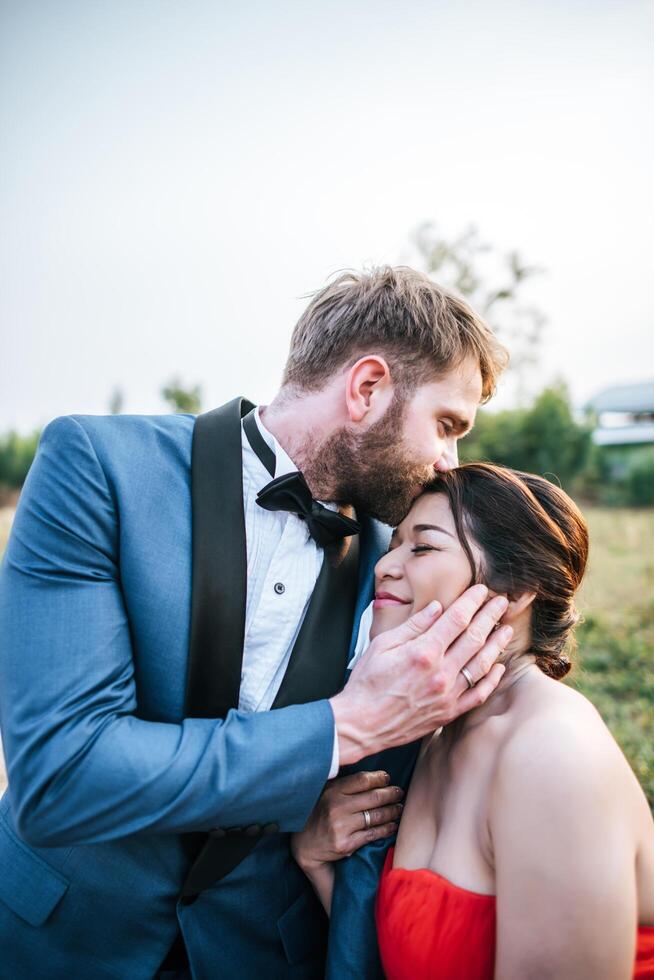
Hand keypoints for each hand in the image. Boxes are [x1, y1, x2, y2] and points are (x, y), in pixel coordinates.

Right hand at [291, 770, 402, 872]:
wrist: (304, 845)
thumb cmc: (319, 814)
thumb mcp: (326, 793)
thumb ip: (345, 784)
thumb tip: (374, 776)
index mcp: (332, 790)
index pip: (362, 779)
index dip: (379, 778)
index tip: (387, 778)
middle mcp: (336, 807)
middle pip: (373, 797)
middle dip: (391, 794)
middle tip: (399, 792)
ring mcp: (341, 826)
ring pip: (376, 816)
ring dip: (392, 811)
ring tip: (399, 808)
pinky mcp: (345, 844)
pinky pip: (372, 834)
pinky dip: (386, 829)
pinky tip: (393, 825)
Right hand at [330, 584, 511, 764]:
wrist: (362, 724)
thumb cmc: (367, 682)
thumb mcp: (383, 644)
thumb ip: (413, 625)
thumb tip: (437, 607)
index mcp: (423, 652)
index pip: (456, 619)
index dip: (472, 602)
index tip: (482, 591)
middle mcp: (440, 672)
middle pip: (474, 638)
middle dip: (490, 616)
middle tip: (501, 602)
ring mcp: (447, 694)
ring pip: (481, 664)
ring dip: (496, 644)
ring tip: (505, 629)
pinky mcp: (448, 713)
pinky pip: (478, 695)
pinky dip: (491, 680)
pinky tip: (498, 666)